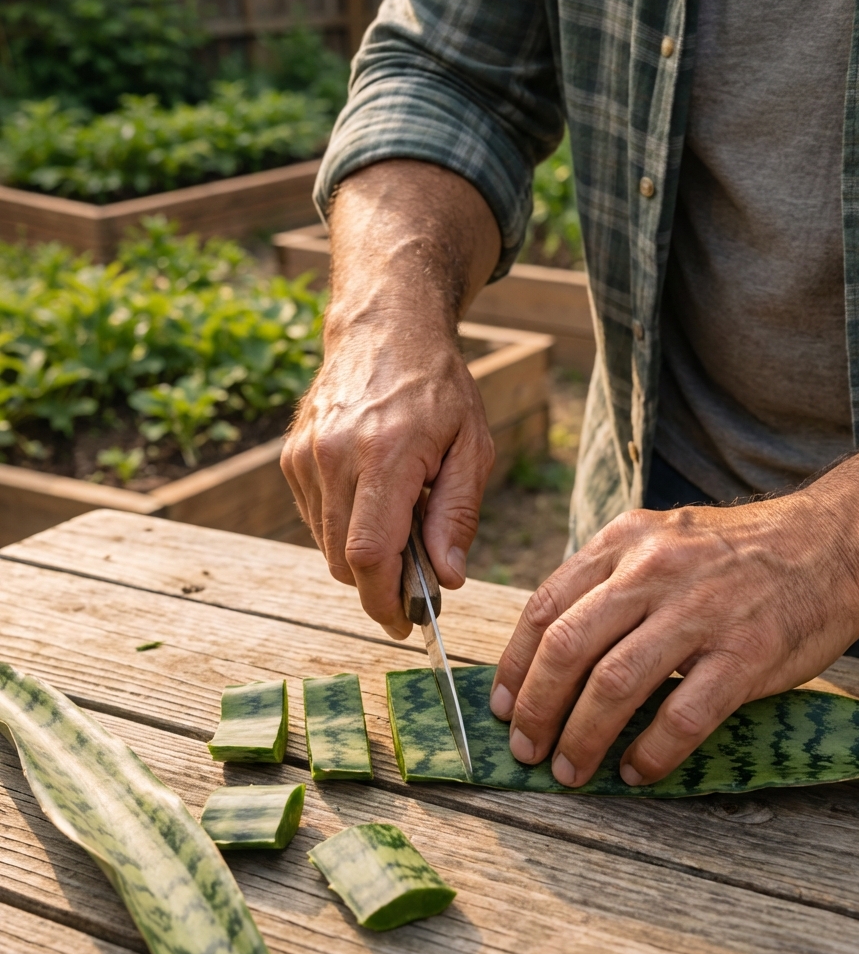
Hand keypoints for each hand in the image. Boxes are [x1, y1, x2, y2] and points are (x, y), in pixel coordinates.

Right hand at [283, 312, 493, 637]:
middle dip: (379, 584)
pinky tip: (374, 499)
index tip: (403, 623)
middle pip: (344, 560)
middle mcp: (333, 457)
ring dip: (362, 556)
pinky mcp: (291, 458)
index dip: (384, 601)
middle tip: (417, 576)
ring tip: (400, 519)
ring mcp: (305, 457)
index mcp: (385, 454)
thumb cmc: (438, 388)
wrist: (384, 329)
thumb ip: (457, 515)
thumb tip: (447, 579)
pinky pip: (317, 519)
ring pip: (327, 545)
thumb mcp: (472, 447)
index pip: (369, 553)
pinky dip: (345, 529)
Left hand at [490, 496, 858, 786]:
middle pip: (568, 647)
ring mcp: (700, 612)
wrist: (832, 543)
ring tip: (569, 769)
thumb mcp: (662, 537)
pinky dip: (651, 752)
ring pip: (615, 683)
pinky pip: (682, 715)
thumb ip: (610, 578)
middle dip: (537, 708)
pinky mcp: (745, 654)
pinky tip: (637, 771)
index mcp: (624, 541)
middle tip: (525, 748)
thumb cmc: (738, 552)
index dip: (516, 663)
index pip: (546, 606)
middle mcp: (653, 571)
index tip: (502, 704)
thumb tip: (555, 645)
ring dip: (581, 737)